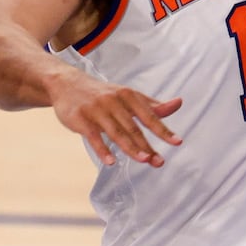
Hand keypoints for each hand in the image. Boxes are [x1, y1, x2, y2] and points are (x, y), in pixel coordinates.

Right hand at [50, 74, 182, 167]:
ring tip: (144, 160)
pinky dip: (102, 149)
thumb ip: (151, 105)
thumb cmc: (103, 94)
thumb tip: (179, 103)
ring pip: (116, 132)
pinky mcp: (80, 118)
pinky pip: (93, 136)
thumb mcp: (127, 96)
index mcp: (128, 95)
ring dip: (130, 147)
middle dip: (147, 145)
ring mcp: (96, 109)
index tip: (177, 142)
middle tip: (159, 162)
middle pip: (133, 127)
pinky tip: (111, 162)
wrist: (67, 83)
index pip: (149, 116)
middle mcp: (114, 101)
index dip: (163, 130)